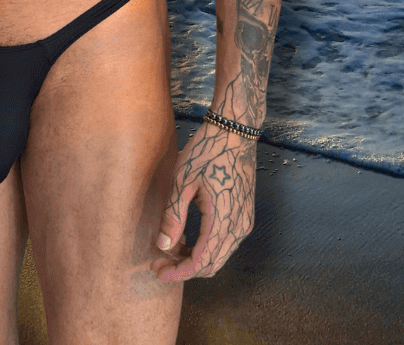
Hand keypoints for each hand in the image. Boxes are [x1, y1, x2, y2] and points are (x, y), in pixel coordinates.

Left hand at [152, 122, 256, 280]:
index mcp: (223, 220)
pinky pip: (227, 243)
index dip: (177, 272)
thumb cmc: (207, 151)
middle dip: (184, 268)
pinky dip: (208, 248)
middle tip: (160, 261)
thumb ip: (174, 216)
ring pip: (220, 256)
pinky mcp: (246, 214)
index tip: (158, 271)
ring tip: (171, 249)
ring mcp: (245, 221)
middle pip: (211, 265)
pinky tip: (190, 238)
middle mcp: (239, 227)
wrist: (235, 131)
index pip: (200, 263)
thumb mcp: (183, 181)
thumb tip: (163, 246)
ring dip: (196, 259)